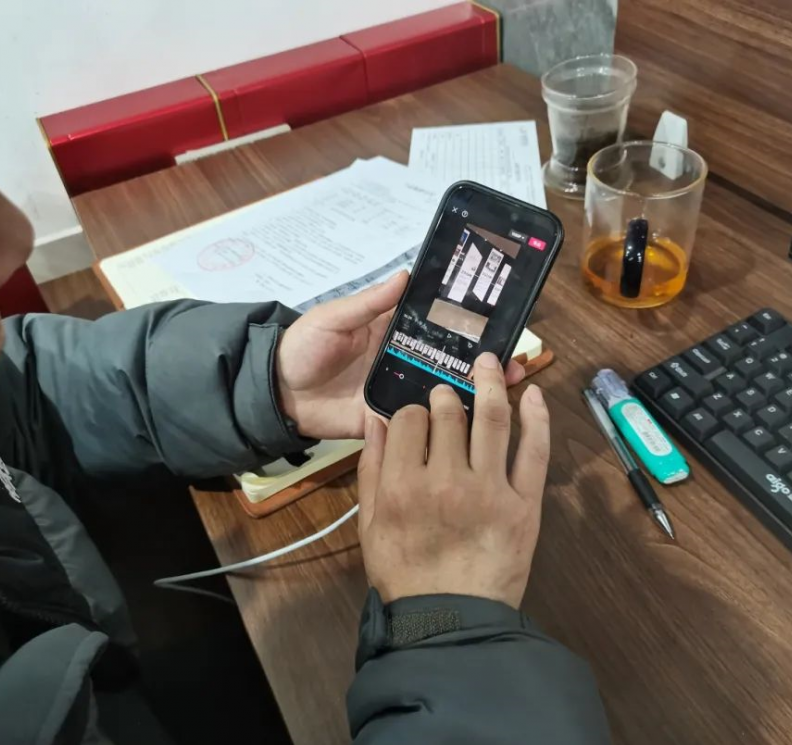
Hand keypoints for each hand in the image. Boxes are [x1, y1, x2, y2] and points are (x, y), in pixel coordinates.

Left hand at [275, 273, 524, 439]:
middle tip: (515, 361)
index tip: (500, 318)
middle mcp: (403, 360)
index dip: (467, 321)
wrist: (276, 395)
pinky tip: (476, 423)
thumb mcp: (334, 318)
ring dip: (474, 391)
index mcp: (392, 330)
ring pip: (444, 391)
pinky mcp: (391, 420)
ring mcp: (399, 392)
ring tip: (508, 389)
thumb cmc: (303, 348)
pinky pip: (422, 423)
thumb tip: (407, 273)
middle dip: (483, 360)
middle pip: (450, 359)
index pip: (438, 323)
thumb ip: (369, 302)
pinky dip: (448, 424)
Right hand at [356, 352, 549, 608]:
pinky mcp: (525, 504)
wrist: (450, 620)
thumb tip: (378, 419)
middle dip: (447, 395)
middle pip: (449, 412)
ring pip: (492, 419)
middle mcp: (446, 480)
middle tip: (450, 395)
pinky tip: (532, 393)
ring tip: (490, 364)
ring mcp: (490, 490)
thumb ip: (371, 469)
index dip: (414, 412)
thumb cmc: (404, 573)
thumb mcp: (369, 524)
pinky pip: (535, 451)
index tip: (419, 419)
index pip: (411, 419)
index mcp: (403, 484)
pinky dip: (537, 418)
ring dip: (491, 383)